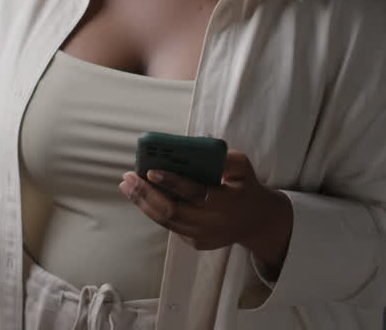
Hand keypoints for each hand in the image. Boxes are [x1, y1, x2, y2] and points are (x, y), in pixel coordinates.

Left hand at [119, 150, 292, 271]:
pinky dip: (152, 210)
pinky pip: (169, 225)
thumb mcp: (242, 167)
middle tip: (128, 177)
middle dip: (146, 194)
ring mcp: (202, 237)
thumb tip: (193, 142)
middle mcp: (213, 224)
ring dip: (143, 202)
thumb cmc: (245, 186)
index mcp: (226, 202)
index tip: (151, 171)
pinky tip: (140, 195)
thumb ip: (221, 157)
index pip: (195, 193)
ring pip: (166, 221)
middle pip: (172, 211)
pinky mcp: (195, 243)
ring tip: (127, 185)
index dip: (172, 182)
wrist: (258, 222)